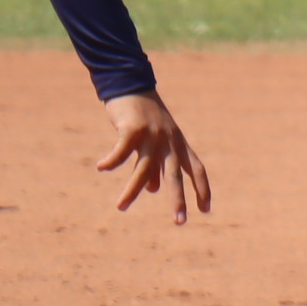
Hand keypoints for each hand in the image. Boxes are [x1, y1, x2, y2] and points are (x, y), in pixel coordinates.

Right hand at [95, 93, 210, 224]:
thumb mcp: (154, 140)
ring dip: (131, 190)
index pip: (196, 168)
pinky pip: (121, 151)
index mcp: (178, 143)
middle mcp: (168, 140)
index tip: (205, 209)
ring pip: (143, 168)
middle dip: (178, 199)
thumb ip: (156, 164)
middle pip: (175, 174)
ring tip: (121, 207)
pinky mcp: (133, 128)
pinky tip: (101, 167)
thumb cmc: (143, 115)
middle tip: (180, 221)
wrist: (130, 84)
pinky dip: (111, 161)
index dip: (202, 188)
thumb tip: (153, 190)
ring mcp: (151, 134)